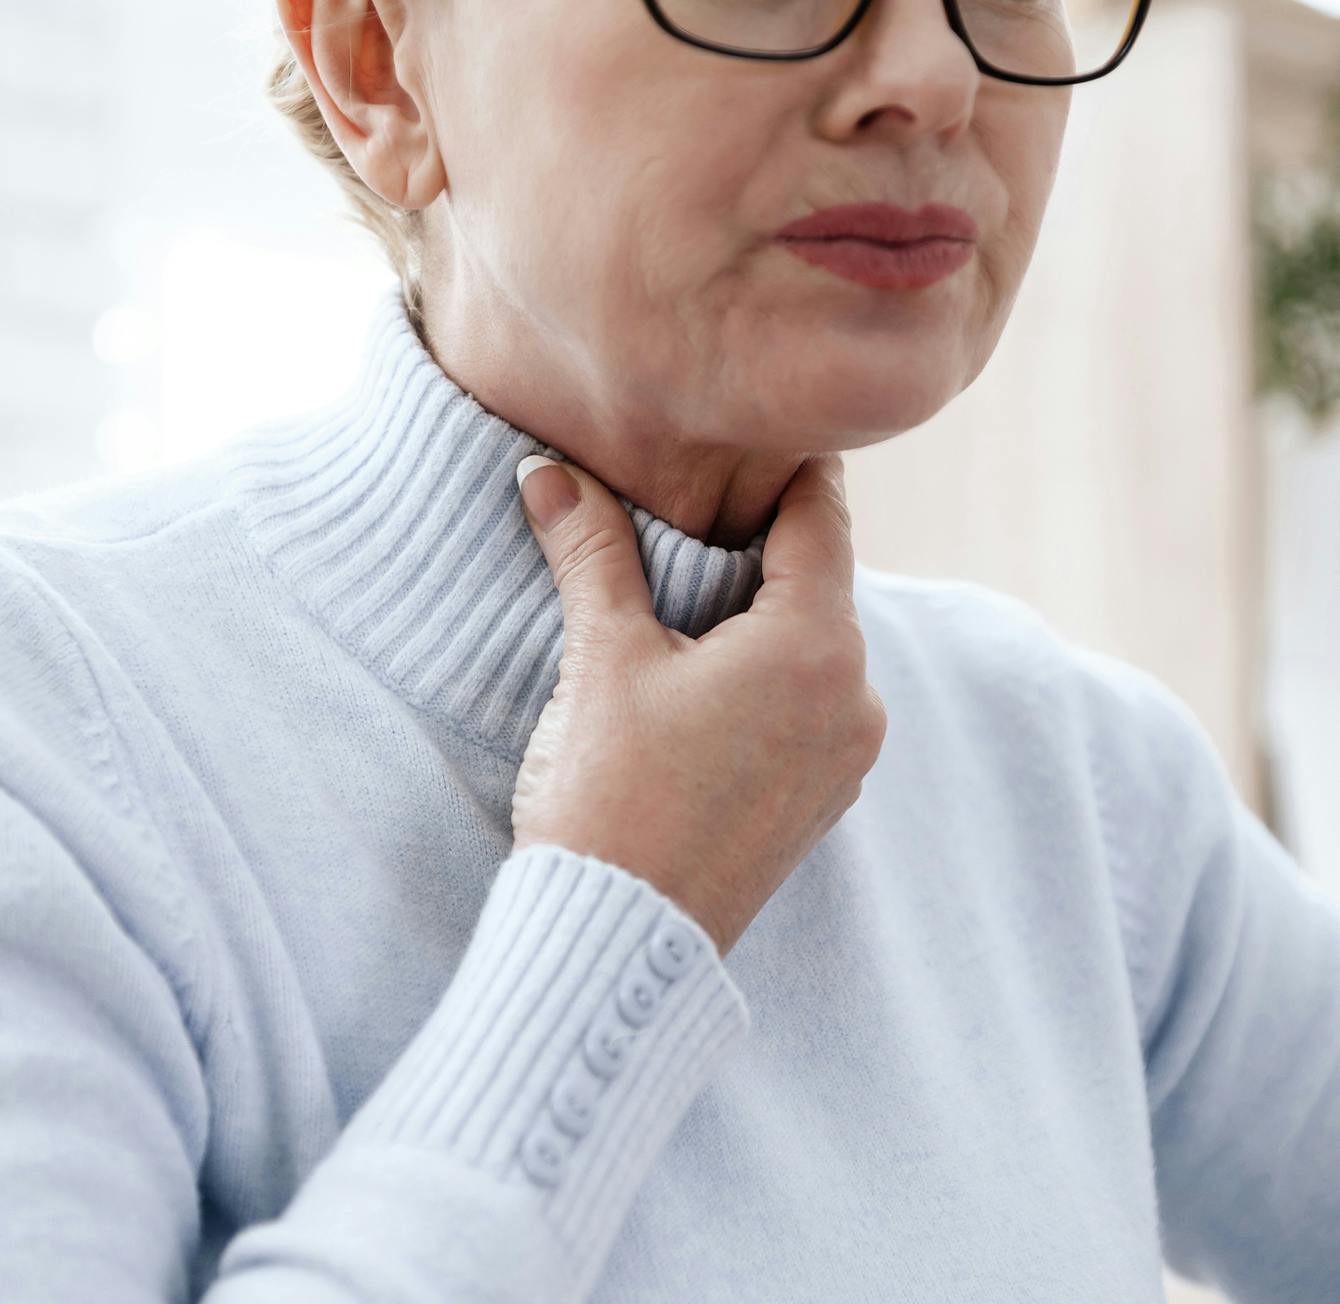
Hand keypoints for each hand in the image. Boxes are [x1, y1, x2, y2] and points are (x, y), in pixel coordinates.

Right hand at [510, 450, 886, 957]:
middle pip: (819, 583)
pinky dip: (770, 678)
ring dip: (762, 619)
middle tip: (694, 515)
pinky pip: (811, 706)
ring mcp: (846, 757)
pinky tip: (704, 689)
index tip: (757, 434)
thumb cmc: (610, 797)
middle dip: (759, 547)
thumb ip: (591, 554)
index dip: (787, 466)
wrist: (620, 941)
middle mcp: (856, 698)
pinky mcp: (823, 799)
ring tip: (686, 611)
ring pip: (815, 648)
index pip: (821, 516)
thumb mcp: (603, 661)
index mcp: (817, 647)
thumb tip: (548, 472)